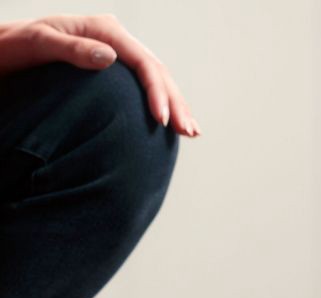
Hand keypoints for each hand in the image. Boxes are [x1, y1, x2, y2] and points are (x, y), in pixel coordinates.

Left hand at [0, 14, 198, 135]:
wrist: (6, 52)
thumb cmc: (15, 49)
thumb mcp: (38, 45)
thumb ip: (73, 50)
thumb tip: (111, 57)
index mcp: (103, 30)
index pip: (143, 62)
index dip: (157, 92)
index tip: (161, 121)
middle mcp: (114, 40)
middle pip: (157, 71)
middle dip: (176, 103)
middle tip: (188, 131)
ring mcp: (116, 55)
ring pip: (158, 80)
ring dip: (176, 106)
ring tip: (190, 132)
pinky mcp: (115, 72)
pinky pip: (146, 88)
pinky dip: (163, 105)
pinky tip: (173, 124)